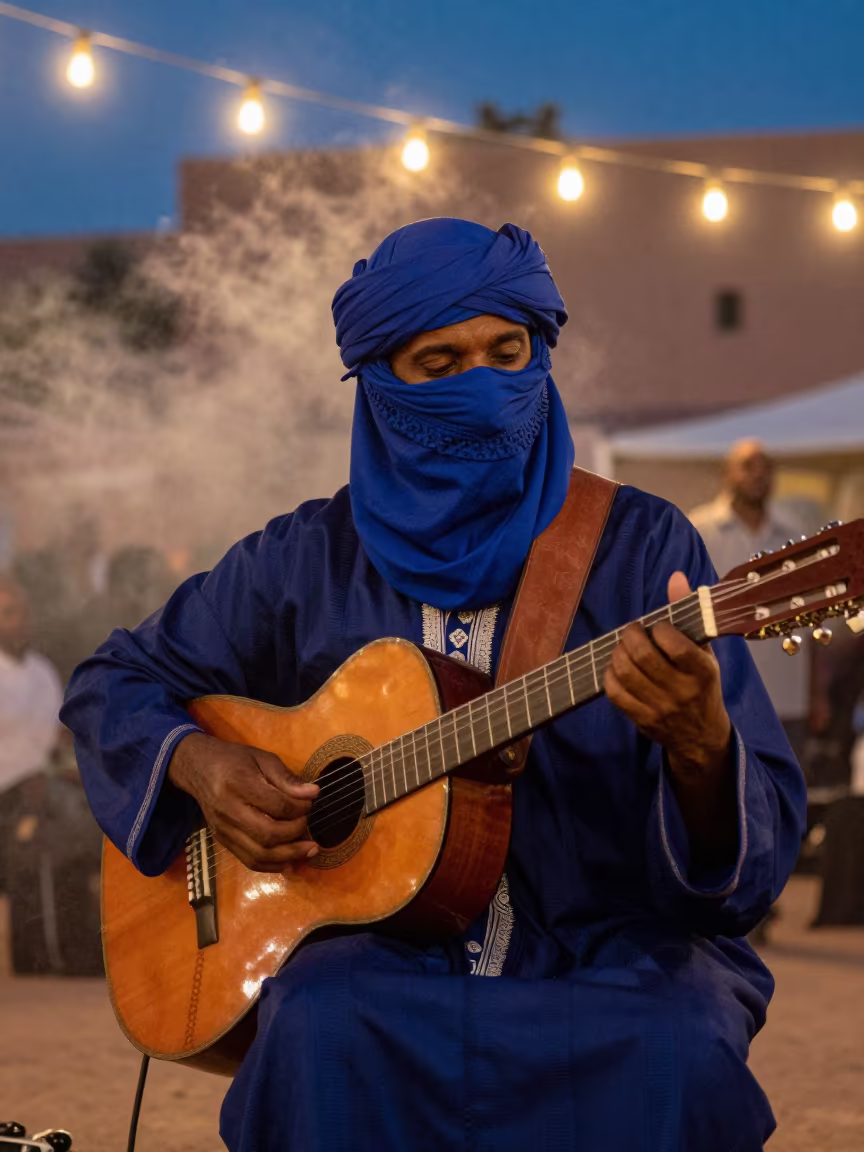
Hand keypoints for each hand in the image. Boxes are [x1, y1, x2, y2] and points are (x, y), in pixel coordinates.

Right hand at [169, 731, 319, 870]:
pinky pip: (249, 861)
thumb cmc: (234, 760)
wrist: (199, 768)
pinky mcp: (222, 841)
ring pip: (259, 854)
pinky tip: (289, 860)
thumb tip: (313, 793)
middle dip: (295, 834)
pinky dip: (272, 866)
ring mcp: (223, 830)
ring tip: (309, 850)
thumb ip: (286, 777)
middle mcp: (229, 811)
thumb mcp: (262, 758)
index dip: (299, 808)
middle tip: (308, 824)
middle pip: (267, 835)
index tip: (309, 803)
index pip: (276, 806)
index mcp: (239, 784)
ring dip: (288, 856)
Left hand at [604, 571, 730, 775]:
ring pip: (625, 674)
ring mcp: (661, 708)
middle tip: (631, 631)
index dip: (658, 629)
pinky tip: (615, 667)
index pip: (674, 644)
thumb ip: (689, 613)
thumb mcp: (704, 652)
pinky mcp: (642, 720)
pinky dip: (609, 675)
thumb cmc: (702, 685)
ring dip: (617, 653)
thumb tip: (675, 577)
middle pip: (643, 657)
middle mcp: (682, 691)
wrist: (701, 736)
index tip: (657, 627)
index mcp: (703, 671)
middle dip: (630, 636)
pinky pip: (615, 693)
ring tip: (623, 647)